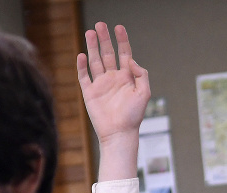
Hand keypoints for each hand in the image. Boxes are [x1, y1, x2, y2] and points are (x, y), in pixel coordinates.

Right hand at [77, 22, 149, 147]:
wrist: (119, 133)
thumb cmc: (133, 116)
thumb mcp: (144, 93)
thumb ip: (141, 75)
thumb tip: (131, 60)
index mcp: (127, 78)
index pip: (124, 54)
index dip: (122, 40)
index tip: (119, 27)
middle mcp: (113, 78)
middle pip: (108, 53)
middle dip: (104, 39)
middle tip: (100, 25)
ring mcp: (101, 84)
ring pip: (95, 61)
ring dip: (92, 47)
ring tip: (90, 32)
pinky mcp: (90, 92)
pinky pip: (84, 76)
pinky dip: (82, 65)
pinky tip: (82, 55)